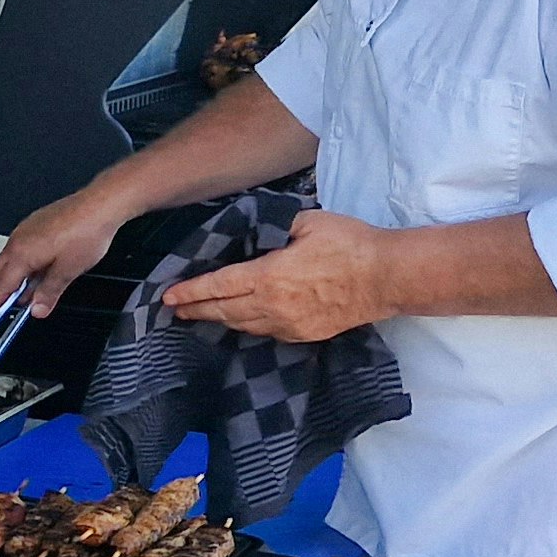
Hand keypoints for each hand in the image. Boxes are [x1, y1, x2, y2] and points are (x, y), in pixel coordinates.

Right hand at [0, 185, 134, 318]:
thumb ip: (49, 293)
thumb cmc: (86, 231)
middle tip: (12, 309)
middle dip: (3, 293)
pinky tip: (42, 269)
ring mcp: (24, 231)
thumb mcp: (68, 271)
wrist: (99, 205)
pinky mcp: (34, 224)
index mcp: (21, 255)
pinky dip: (25, 263)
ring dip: (16, 278)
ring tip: (34, 291)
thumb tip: (38, 308)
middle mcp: (18, 241)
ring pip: (10, 261)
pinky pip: (20, 248)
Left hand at [162, 209, 392, 342]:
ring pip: (242, 325)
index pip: (218, 286)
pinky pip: (265, 332)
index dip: (190, 292)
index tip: (168, 297)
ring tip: (200, 315)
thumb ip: (274, 226)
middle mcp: (273, 305)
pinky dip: (246, 326)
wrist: (388, 278)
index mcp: (269, 276)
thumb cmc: (350, 244)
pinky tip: (239, 321)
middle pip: (224, 311)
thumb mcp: (307, 222)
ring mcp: (289, 325)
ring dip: (219, 320)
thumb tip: (252, 228)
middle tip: (174, 310)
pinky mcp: (304, 335)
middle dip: (195, 310)